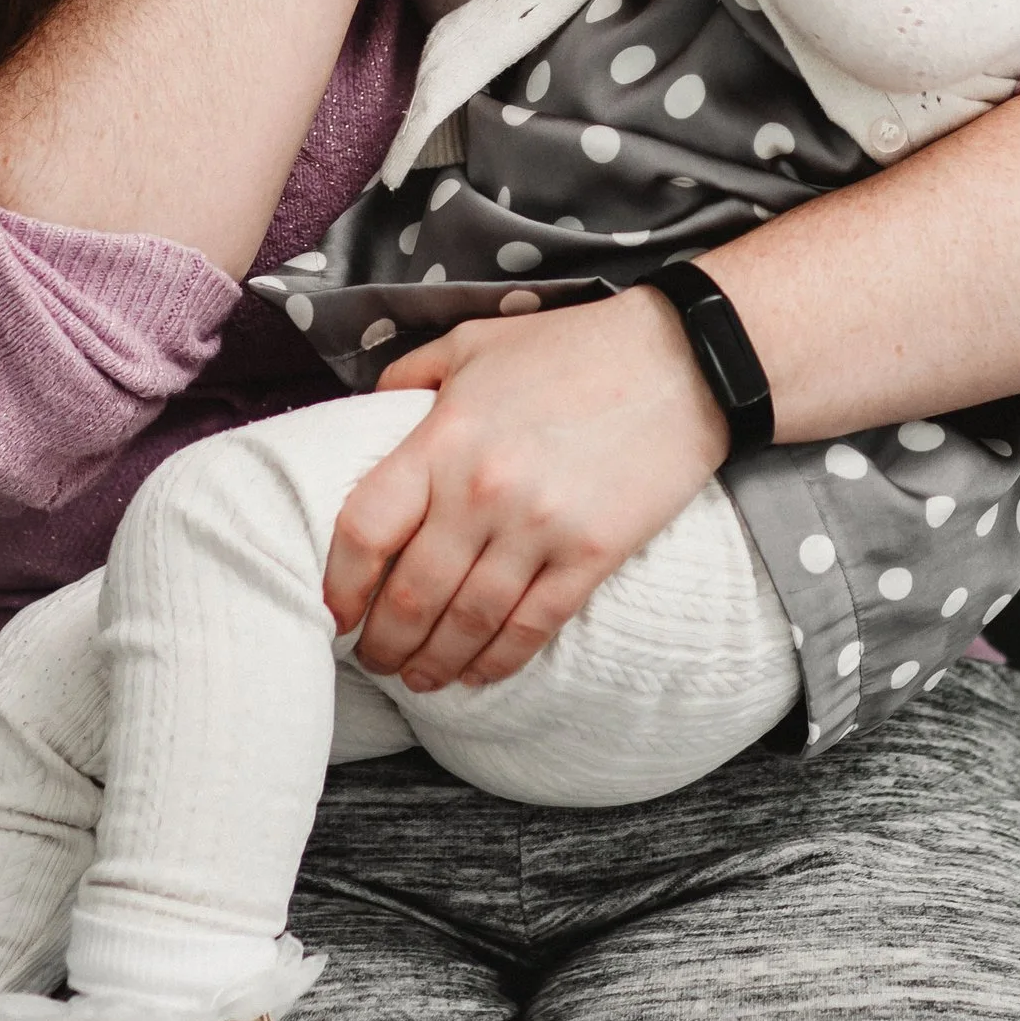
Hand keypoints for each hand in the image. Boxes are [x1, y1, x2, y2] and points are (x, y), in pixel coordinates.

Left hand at [322, 288, 726, 688]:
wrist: (684, 358)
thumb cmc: (572, 346)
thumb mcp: (474, 342)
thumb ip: (410, 375)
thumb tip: (369, 413)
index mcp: (443, 437)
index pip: (364, 529)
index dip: (339, 582)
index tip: (335, 608)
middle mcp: (483, 491)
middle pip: (411, 594)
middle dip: (384, 642)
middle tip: (374, 659)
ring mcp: (540, 528)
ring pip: (467, 622)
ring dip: (433, 663)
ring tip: (418, 678)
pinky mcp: (593, 555)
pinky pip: (533, 627)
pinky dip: (497, 661)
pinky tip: (477, 673)